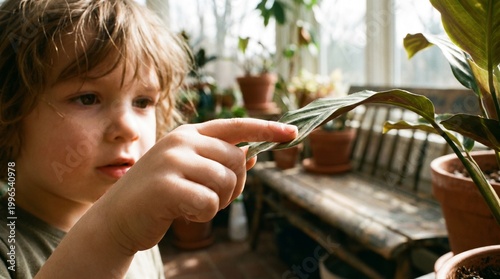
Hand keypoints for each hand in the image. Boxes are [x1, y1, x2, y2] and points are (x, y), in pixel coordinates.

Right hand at [98, 118, 296, 251]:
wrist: (117, 218)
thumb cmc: (159, 194)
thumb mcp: (189, 171)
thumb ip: (218, 160)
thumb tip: (251, 154)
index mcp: (188, 134)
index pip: (235, 126)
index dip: (266, 128)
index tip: (293, 133)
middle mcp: (181, 141)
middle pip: (237, 159)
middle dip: (235, 185)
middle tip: (214, 196)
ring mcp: (172, 161)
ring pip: (227, 181)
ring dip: (219, 201)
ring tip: (195, 203)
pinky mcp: (166, 186)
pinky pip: (210, 202)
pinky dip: (204, 214)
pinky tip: (183, 212)